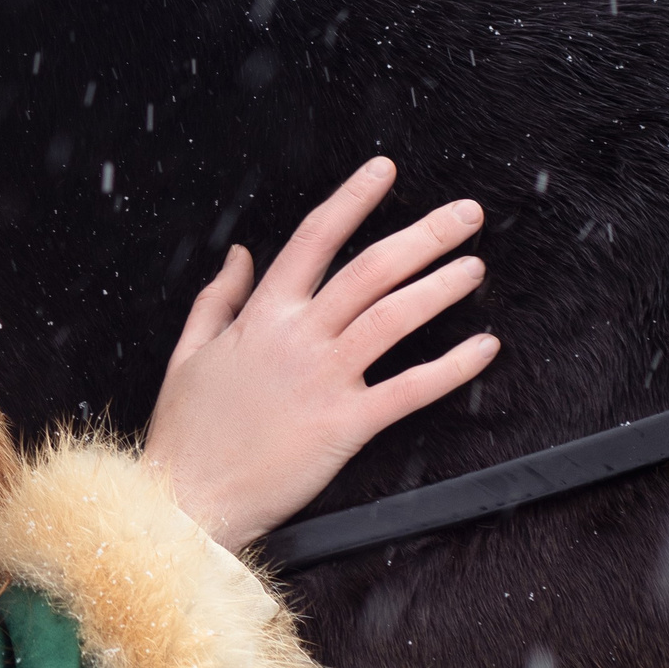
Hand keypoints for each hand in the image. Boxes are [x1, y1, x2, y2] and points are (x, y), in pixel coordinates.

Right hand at [141, 157, 498, 550]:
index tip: (384, 172)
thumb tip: (241, 254)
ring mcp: (323, 379)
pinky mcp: (345, 425)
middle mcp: (298, 339)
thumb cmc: (187, 431)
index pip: (314, 239)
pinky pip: (409, 389)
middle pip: (370, 270)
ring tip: (473, 267)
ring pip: (393, 318)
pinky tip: (482, 348)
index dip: (352, 200)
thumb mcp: (189, 351)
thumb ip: (218, 297)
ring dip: (440, 288)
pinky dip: (451, 367)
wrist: (186, 495)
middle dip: (423, 235)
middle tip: (464, 215)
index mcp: (261, 316)